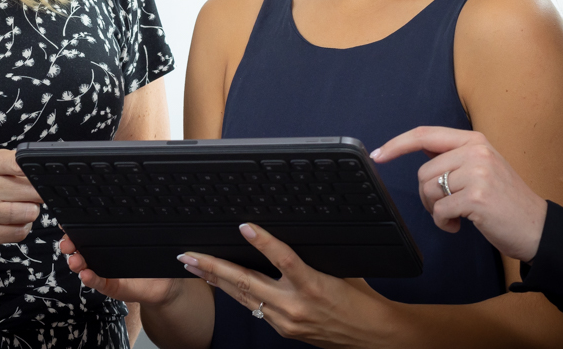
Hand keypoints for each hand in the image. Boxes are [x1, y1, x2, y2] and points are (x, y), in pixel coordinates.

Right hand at [0, 148, 41, 247]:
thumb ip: (6, 162)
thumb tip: (36, 168)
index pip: (17, 163)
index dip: (35, 169)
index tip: (44, 174)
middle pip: (31, 192)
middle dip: (38, 192)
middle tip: (35, 192)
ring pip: (28, 214)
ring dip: (31, 210)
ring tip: (23, 206)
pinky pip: (17, 233)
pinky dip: (22, 227)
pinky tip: (14, 220)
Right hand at [59, 234, 186, 305]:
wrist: (164, 283)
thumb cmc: (153, 256)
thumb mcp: (148, 235)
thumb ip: (145, 223)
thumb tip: (149, 204)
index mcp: (105, 241)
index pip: (86, 232)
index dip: (73, 228)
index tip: (64, 223)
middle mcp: (100, 256)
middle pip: (78, 248)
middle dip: (68, 244)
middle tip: (66, 243)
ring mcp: (103, 272)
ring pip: (83, 266)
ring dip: (76, 263)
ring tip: (74, 260)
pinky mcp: (110, 286)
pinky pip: (98, 283)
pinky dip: (90, 279)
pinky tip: (86, 275)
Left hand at [179, 223, 387, 348]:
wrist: (374, 336)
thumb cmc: (362, 300)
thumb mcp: (342, 269)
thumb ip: (313, 255)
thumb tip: (288, 236)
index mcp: (314, 285)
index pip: (283, 259)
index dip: (263, 242)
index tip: (244, 227)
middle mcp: (296, 306)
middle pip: (247, 282)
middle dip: (213, 268)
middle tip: (189, 256)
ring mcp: (287, 321)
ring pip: (243, 297)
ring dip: (216, 281)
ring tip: (194, 267)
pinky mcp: (285, 330)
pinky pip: (254, 308)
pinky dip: (236, 294)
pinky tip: (221, 285)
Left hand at [373, 126, 547, 262]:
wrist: (537, 227)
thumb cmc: (506, 201)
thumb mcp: (483, 166)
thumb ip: (454, 156)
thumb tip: (419, 148)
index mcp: (475, 140)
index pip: (426, 135)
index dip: (398, 144)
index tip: (379, 154)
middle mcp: (476, 151)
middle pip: (423, 172)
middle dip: (427, 196)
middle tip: (446, 207)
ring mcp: (478, 173)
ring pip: (429, 192)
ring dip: (437, 211)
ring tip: (457, 215)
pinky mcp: (476, 197)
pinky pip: (439, 211)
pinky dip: (444, 224)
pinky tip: (461, 225)